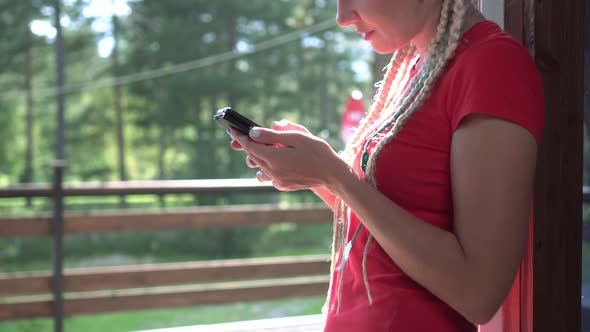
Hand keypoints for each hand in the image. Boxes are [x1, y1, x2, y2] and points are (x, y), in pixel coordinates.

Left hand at [227, 122, 348, 191]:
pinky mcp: (283, 186)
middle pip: (252, 156)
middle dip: (246, 145)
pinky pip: (268, 176)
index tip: (231, 129)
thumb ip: (273, 135)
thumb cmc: (317, 151)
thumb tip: (253, 133)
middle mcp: (273, 171)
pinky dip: (268, 168)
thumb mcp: (297, 137)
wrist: (333, 173)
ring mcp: (277, 181)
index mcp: (275, 157)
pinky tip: (276, 161)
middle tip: (241, 135)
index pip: (250, 146)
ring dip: (257, 157)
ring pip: (258, 167)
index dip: (240, 136)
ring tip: (263, 148)